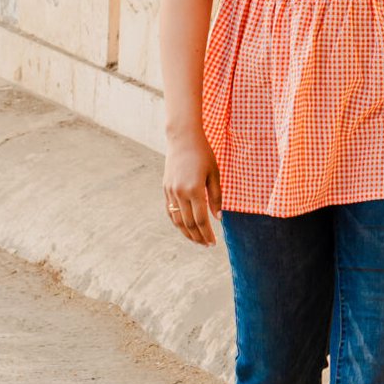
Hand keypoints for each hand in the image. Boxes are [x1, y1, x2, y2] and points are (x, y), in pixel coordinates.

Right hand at [164, 124, 220, 245]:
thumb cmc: (203, 154)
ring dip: (187, 233)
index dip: (207, 234)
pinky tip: (185, 227)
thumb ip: (216, 197)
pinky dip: (178, 222)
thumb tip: (218, 218)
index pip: (201, 220)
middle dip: (198, 237)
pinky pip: (171, 211)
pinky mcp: (165, 188)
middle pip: (188, 224)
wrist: (182, 138)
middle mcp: (180, 193)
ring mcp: (171, 191)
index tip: (213, 243)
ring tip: (197, 240)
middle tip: (207, 245)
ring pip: (177, 220)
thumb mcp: (214, 174)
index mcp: (195, 189)